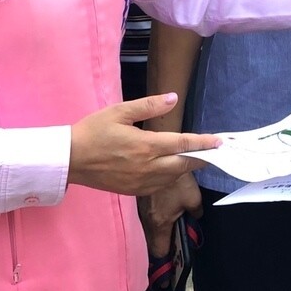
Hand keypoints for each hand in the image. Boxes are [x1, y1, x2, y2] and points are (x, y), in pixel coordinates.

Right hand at [69, 93, 219, 196]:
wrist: (70, 159)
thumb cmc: (93, 131)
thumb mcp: (119, 111)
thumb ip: (148, 106)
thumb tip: (173, 98)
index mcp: (145, 145)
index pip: (182, 144)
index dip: (203, 143)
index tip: (220, 142)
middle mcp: (147, 167)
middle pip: (183, 165)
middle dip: (200, 158)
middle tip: (213, 151)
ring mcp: (141, 182)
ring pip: (173, 177)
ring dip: (185, 167)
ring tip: (193, 156)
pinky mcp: (134, 191)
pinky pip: (159, 185)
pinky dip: (169, 176)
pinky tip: (169, 168)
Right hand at [138, 171, 202, 256]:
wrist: (160, 157)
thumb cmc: (178, 181)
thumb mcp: (192, 198)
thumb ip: (196, 213)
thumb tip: (196, 216)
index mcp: (159, 224)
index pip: (159, 252)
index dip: (168, 255)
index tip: (175, 251)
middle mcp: (146, 220)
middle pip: (152, 241)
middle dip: (163, 240)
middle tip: (175, 233)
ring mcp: (141, 209)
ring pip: (148, 226)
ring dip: (158, 226)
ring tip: (170, 218)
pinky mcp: (140, 199)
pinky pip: (146, 213)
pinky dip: (154, 213)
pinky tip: (163, 203)